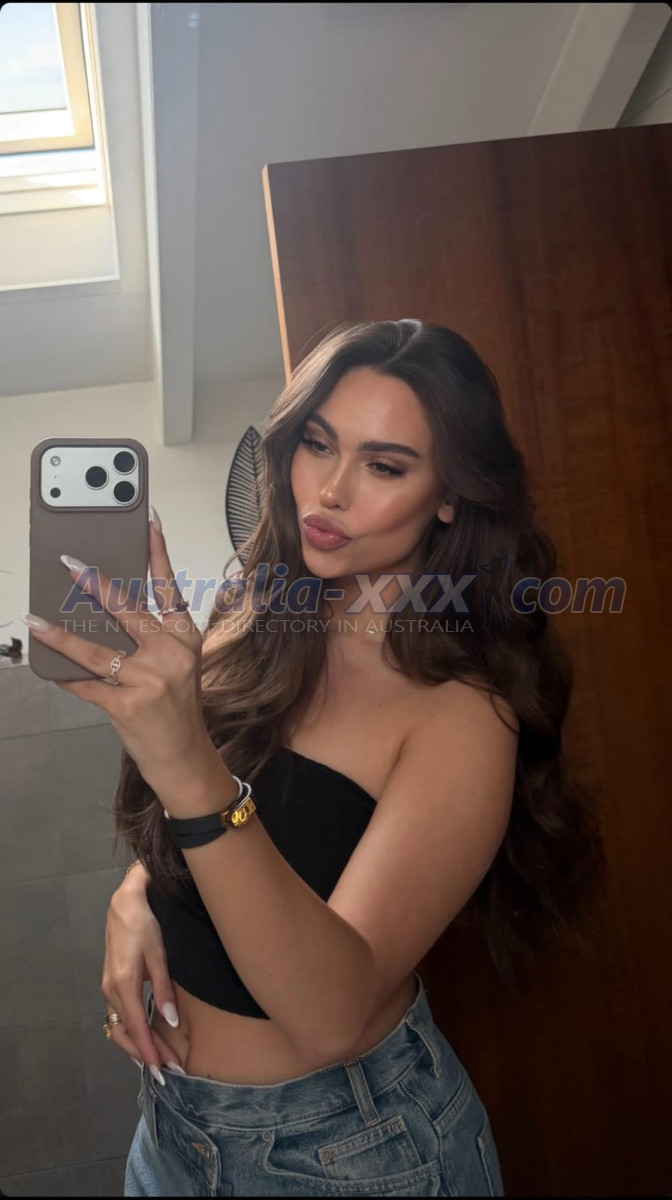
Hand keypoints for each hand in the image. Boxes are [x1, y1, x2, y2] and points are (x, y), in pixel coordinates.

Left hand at [22, 511, 215, 797]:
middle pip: (127, 610)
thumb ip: (150, 637)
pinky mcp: (128, 706)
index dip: (158, 552)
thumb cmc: (178, 707)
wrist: (186, 757)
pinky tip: (46, 667)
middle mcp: (170, 655)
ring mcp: (149, 681)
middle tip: (70, 563)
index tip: (148, 520)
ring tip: (35, 619)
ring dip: (61, 635)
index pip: (169, 587)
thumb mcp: (177, 665)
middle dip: (95, 586)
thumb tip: (103, 612)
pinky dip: (65, 676)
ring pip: (96, 650)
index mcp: (185, 638)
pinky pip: (86, 685)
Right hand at [103, 883, 185, 1076]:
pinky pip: (118, 1017)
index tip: (164, 1069)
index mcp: (123, 984)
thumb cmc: (145, 925)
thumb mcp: (159, 955)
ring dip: (138, 1046)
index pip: (136, 1027)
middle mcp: (110, 991)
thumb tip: (172, 1021)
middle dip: (146, 1054)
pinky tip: (144, 1041)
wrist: (124, 904)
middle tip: (169, 1071)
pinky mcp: (110, 985)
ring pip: (119, 1028)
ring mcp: (107, 988)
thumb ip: (164, 990)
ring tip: (160, 1061)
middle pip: (124, 1034)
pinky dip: (131, 1033)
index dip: (150, 1051)